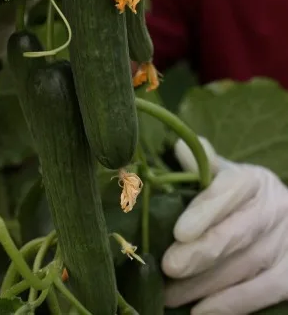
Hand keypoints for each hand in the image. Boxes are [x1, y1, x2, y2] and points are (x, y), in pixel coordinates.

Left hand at [163, 136, 287, 313]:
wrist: (278, 218)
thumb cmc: (234, 198)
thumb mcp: (220, 177)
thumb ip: (200, 167)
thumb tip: (181, 148)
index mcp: (253, 180)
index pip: (231, 191)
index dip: (206, 211)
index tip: (180, 232)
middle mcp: (275, 208)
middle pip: (240, 232)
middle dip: (203, 252)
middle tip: (169, 267)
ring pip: (249, 264)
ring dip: (207, 283)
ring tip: (169, 296)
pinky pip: (267, 290)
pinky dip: (234, 303)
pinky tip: (202, 312)